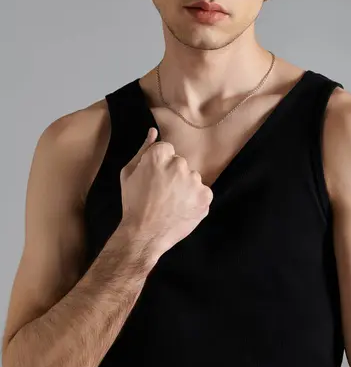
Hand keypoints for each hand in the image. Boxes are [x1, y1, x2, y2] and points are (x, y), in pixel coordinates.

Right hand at [119, 128, 212, 258]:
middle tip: (161, 193)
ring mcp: (194, 181)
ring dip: (185, 187)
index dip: (159, 165)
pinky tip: (181, 210)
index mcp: (159, 155)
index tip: (153, 179)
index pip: (167, 150)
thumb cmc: (133, 203)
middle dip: (173, 175)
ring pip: (192, 178)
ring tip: (171, 204)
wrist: (144, 234)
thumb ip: (143, 149)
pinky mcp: (205, 197)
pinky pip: (202, 193)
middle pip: (180, 163)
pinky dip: (194, 200)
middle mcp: (179, 164)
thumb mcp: (128, 173)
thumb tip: (153, 132)